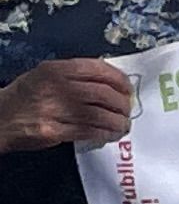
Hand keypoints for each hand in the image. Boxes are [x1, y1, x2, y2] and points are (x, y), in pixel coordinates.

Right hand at [0, 59, 132, 151]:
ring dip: (117, 121)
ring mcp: (54, 110)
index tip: (128, 88)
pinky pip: (87, 131)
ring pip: (98, 114)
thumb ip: (74, 74)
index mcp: (56, 70)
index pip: (97, 69)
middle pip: (102, 93)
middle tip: (128, 109)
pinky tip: (110, 134)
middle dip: (122, 103)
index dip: (119, 79)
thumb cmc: (26, 95)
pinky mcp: (52, 131)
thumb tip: (110, 82)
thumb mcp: (45, 74)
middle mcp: (57, 87)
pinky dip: (103, 133)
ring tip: (123, 124)